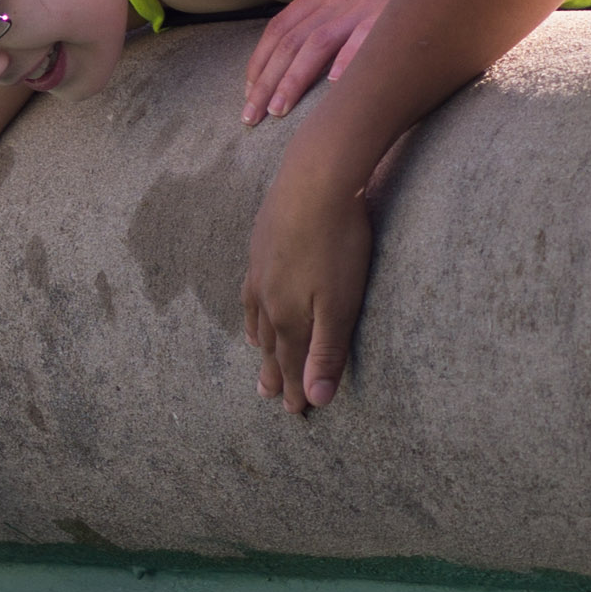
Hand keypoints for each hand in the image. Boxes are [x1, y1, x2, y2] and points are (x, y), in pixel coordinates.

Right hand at [241, 171, 376, 413]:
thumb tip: (315, 398)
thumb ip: (327, 352)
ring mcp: (260, 269)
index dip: (294, 389)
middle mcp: (267, 298)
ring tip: (255, 354)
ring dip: (258, 341)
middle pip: (270, 344)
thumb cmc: (336, 243)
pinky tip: (254, 298)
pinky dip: (250, 306)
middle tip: (266, 396)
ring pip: (256, 316)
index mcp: (287, 316)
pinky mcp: (261, 242)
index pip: (290, 364)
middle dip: (272, 372)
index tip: (295, 412)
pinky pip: (250, 287)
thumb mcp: (340, 305)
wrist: (314, 179)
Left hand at [242, 0, 404, 125]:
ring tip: (278, 111)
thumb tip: (308, 41)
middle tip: (250, 116)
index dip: (260, 61)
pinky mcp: (390, 14)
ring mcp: (363, 5)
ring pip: (315, 46)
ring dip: (293, 81)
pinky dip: (349, 62)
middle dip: (265, 82)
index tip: (249, 90)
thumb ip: (334, 8)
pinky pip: (365, 41)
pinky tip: (336, 88)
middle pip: (289, 43)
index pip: (280, 27)